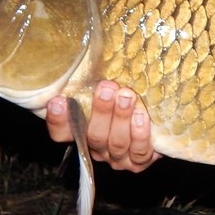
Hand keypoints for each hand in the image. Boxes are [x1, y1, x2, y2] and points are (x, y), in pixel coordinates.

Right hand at [45, 81, 160, 172]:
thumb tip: (90, 53)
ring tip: (127, 96)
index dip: (58, 120)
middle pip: (93, 136)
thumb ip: (96, 83)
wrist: (157, 125)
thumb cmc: (125, 100)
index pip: (61, 133)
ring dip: (121, 118)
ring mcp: (118, 158)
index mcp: (82, 133)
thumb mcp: (108, 92)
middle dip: (101, 111)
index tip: (58, 100)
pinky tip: (141, 116)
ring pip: (116, 143)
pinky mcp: (139, 161)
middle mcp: (97, 148)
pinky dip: (140, 134)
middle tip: (107, 87)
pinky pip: (138, 151)